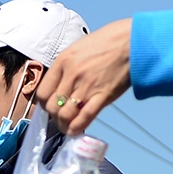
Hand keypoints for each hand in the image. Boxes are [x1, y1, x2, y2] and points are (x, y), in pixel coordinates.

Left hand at [35, 18, 131, 135]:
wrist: (130, 42)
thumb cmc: (105, 43)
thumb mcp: (77, 49)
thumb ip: (65, 68)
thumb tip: (58, 87)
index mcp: (63, 61)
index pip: (42, 92)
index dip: (44, 104)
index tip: (49, 107)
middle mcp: (72, 75)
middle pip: (52, 107)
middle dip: (54, 116)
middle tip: (60, 117)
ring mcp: (87, 86)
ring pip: (65, 115)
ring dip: (64, 124)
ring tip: (67, 125)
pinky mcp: (103, 96)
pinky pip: (84, 117)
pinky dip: (77, 128)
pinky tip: (74, 131)